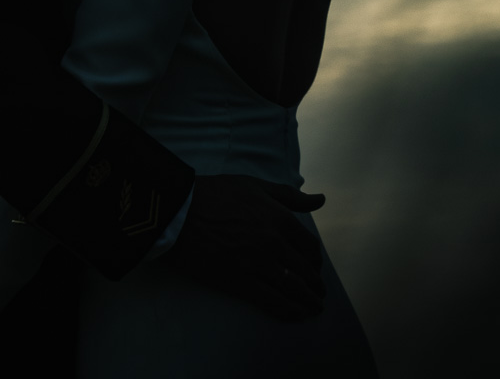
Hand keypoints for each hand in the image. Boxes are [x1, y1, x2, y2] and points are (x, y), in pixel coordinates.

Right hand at [162, 173, 326, 320]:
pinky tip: (296, 315)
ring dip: (308, 302)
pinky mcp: (239, 281)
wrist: (179, 211)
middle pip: (305, 271)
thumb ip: (289, 196)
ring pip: (293, 289)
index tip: (314, 268)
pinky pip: (272, 301)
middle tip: (318, 294)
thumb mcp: (255, 185)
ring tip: (313, 308)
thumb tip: (320, 199)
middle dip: (315, 285)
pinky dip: (288, 311)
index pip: (310, 247)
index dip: (316, 261)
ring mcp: (258, 264)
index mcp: (280, 218)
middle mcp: (274, 243)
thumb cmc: (215, 194)